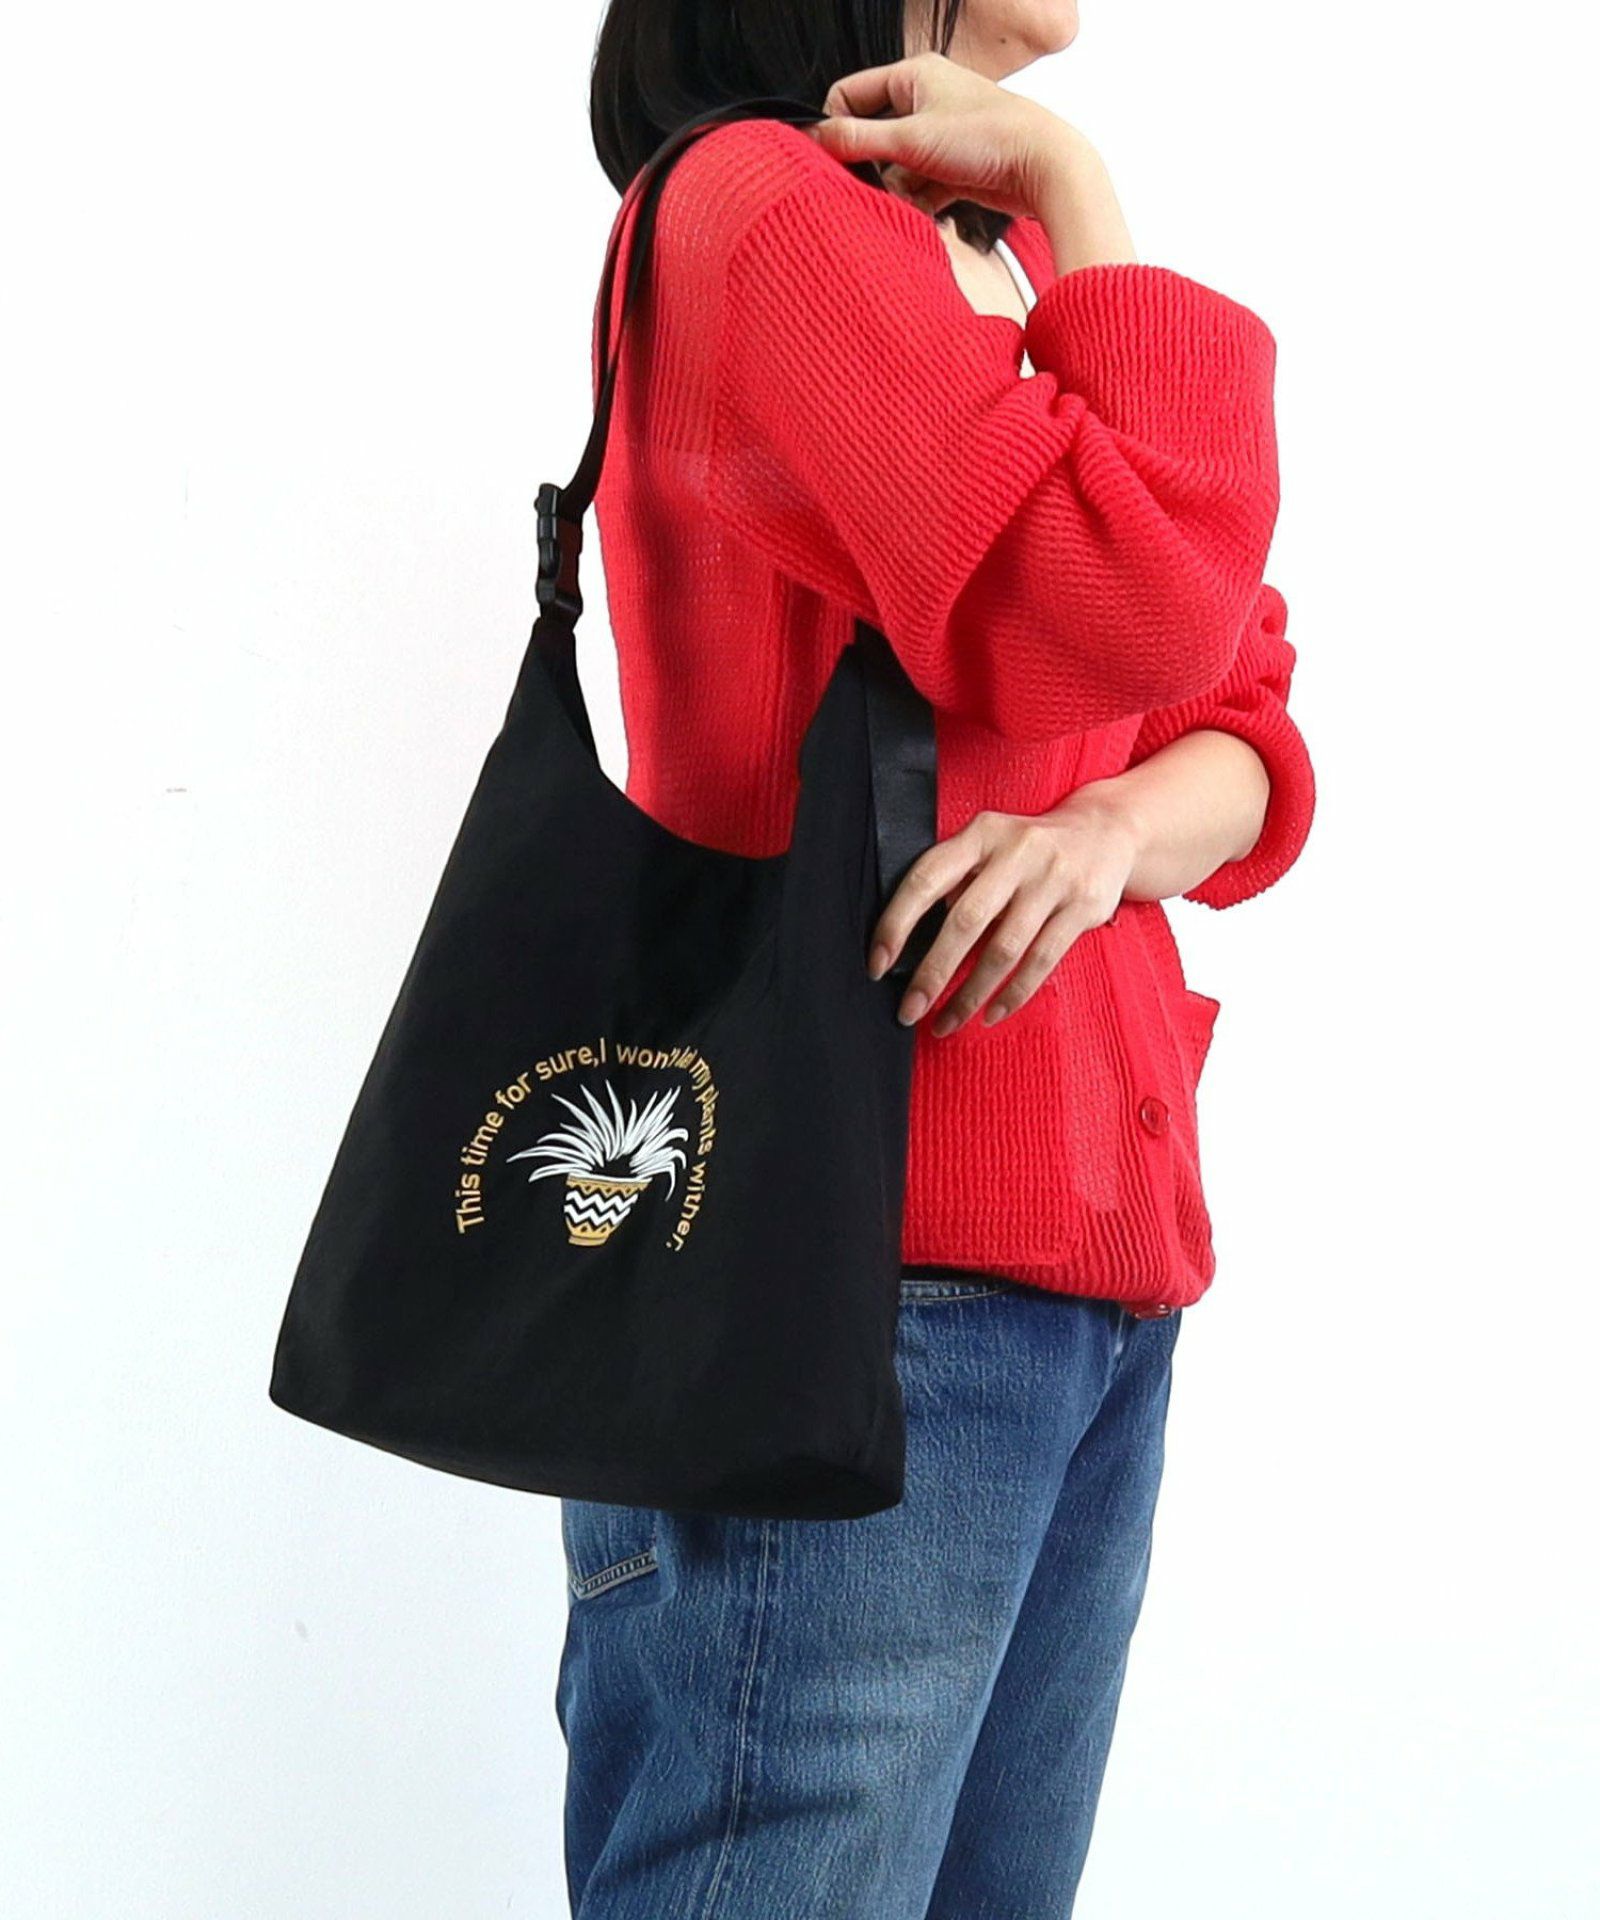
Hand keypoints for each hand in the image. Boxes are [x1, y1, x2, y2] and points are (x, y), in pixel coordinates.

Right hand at [809, 52, 1133, 266]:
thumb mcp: (910, 138)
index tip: (833, 159)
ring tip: (913, 201)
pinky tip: (929, 213)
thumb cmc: (988, 138)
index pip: (850, 95)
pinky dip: (918, 204)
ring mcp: (941, 136)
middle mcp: (926, 100)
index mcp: (914, 75)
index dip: (836, 127)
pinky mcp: (954, 169)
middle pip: (872, 137)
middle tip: (874, 187)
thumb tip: (811, 139)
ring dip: (897, 190)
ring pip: (895, 168)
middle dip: (872, 167)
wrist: (1045, 167)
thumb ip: (855, 140)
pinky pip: (919, 189)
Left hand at [868, 789, 1141, 1035]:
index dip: (897, 923)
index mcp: (981, 834)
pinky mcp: (1082, 907)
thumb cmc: (1027, 850)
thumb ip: (955, 880)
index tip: (877, 965)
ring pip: (1004, 949)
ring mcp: (1053, 880)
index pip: (926, 878)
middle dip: (932, 973)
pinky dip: (1013, 994)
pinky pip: (1041, 961)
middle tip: (909, 1010)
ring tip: (945, 1023)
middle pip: (965, 921)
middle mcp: (1017, 853)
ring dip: (970, 994)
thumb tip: (911, 940)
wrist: (1105, 833)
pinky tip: (990, 1014)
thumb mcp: (988, 846)